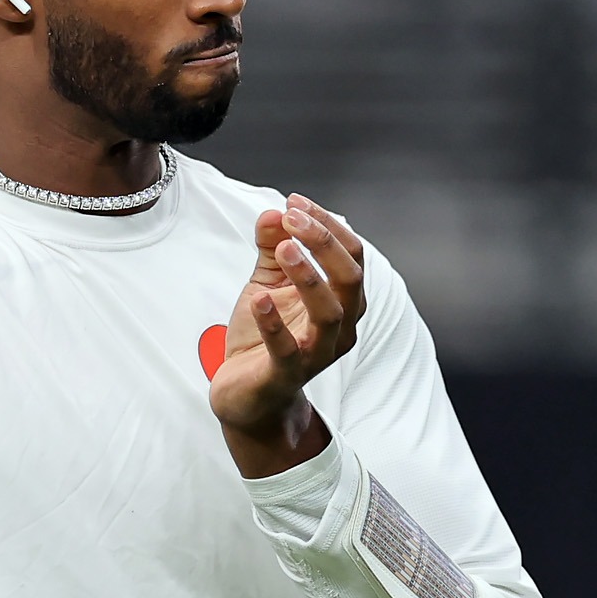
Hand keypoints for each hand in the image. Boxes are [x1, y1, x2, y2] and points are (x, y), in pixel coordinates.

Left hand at [210, 195, 366, 477]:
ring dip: (309, 277)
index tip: (295, 202)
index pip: (351, 254)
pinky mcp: (287, 375)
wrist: (245, 395)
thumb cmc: (262, 337)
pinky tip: (258, 298)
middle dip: (324, 242)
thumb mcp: (266, 284)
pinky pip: (288, 349)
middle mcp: (340, 327)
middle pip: (350, 278)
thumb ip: (270, 248)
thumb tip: (273, 212)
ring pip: (330, 313)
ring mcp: (317, 353)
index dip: (327, 224)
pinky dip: (273, 322)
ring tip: (284, 250)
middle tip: (292, 216)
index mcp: (342, 301)